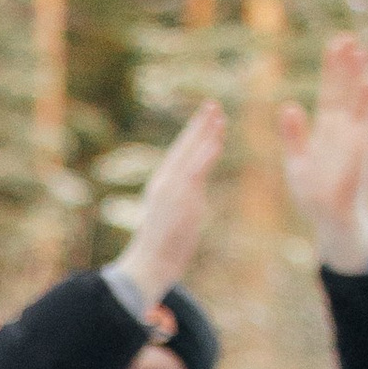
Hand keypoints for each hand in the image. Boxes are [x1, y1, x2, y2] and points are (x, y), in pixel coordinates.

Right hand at [111, 99, 225, 308]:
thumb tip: (193, 197)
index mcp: (162, 185)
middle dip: (198, 125)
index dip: (192, 135)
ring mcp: (171, 189)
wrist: (149, 264)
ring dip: (205, 133)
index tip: (206, 118)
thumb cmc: (162, 249)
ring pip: (190, 154)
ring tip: (218, 115)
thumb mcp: (174, 218)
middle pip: (184, 147)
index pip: (179, 154)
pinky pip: (195, 171)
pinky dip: (205, 154)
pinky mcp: (179, 199)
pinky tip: (215, 141)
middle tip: (212, 104)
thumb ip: (184, 201)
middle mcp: (164, 182)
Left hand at [277, 34, 367, 269]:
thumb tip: (289, 107)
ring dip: (361, 78)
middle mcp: (343, 129)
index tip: (335, 43)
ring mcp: (355, 139)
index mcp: (326, 129)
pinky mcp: (362, 152)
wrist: (330, 221)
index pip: (329, 92)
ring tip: (363, 52)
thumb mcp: (297, 162)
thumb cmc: (314, 194)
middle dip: (347, 65)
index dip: (332, 69)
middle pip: (345, 91)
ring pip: (359, 102)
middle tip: (349, 37)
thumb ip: (293, 136)